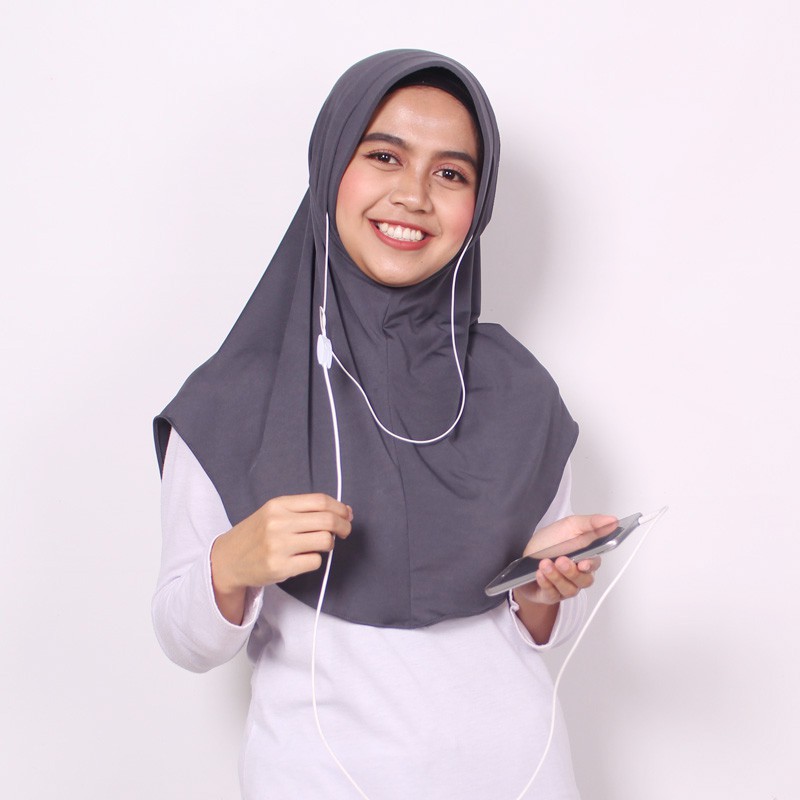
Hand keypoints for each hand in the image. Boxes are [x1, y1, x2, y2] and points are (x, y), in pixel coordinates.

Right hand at [211, 493, 352, 594]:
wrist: (227, 560)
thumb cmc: (256, 535)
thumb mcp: (273, 513)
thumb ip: (303, 510)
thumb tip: (342, 511)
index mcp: (278, 505)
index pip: (320, 501)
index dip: (340, 508)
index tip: (347, 514)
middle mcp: (278, 522)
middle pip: (327, 520)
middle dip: (344, 526)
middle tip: (345, 531)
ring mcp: (278, 545)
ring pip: (325, 541)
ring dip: (330, 544)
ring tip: (321, 545)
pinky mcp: (280, 567)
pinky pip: (314, 561)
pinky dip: (315, 560)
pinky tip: (304, 558)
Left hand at [514, 514, 616, 605]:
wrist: (525, 552)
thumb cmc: (549, 541)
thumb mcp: (570, 525)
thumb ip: (592, 523)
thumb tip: (612, 520)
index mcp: (585, 558)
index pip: (594, 564)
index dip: (590, 565)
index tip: (584, 563)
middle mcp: (577, 575)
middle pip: (584, 581)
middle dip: (572, 572)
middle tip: (560, 561)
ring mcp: (564, 587)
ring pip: (569, 589)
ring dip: (556, 576)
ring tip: (545, 565)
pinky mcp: (550, 595)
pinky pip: (552, 595)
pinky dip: (546, 584)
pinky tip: (539, 574)